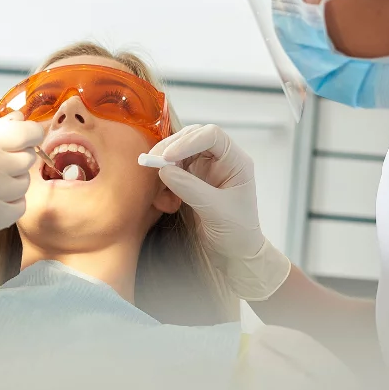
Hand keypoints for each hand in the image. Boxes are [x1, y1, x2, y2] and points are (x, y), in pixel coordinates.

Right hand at [148, 124, 290, 300]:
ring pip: (179, 150)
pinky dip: (163, 176)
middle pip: (192, 137)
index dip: (188, 141)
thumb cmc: (236, 232)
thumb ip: (190, 188)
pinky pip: (172, 167)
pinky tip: (163, 193)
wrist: (234, 253)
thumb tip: (164, 170)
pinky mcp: (192, 178)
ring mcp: (205, 168)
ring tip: (156, 179)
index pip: (212, 136)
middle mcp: (220, 159)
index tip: (168, 157)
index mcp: (236, 161)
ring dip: (164, 162)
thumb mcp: (215, 210)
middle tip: (152, 162)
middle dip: (171, 148)